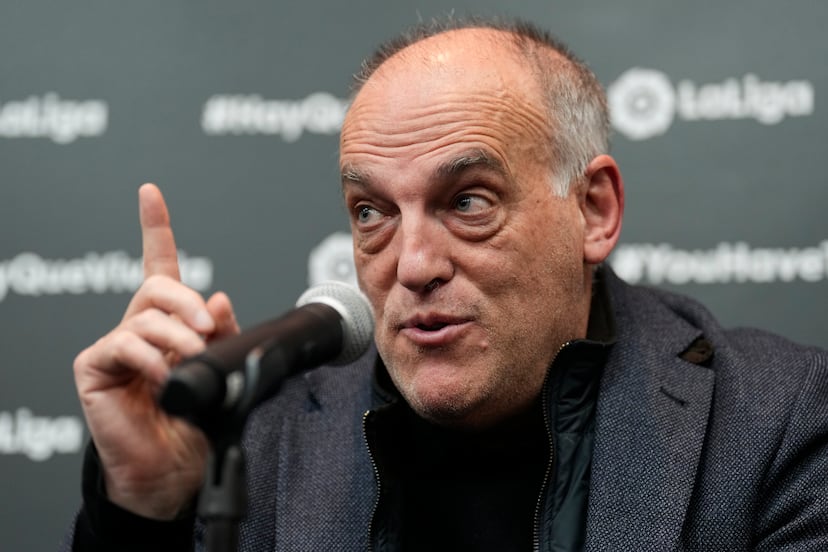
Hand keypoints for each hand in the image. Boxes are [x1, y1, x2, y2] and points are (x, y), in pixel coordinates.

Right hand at [73, 183, 239, 518]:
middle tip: (209, 328)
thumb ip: (222, 333)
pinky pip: (122, 345)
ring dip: (177, 336)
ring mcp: (115, 347)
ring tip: (192, 361)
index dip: (156, 228)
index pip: (160, 267)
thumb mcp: (220, 370)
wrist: (172, 469)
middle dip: (187, 300)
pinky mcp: (94, 368)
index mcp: (169, 323)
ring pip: (145, 317)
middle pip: (158, 286)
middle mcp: (139, 328)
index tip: (151, 192)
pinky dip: (149, 358)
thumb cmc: (196, 420)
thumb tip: (220, 296)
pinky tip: (162, 377)